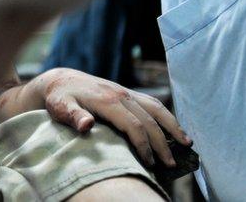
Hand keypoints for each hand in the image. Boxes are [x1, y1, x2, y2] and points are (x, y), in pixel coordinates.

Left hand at [33, 68, 191, 166]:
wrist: (60, 80)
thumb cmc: (59, 98)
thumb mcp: (60, 107)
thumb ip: (73, 116)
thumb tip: (86, 125)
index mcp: (107, 100)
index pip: (134, 126)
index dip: (143, 146)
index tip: (149, 163)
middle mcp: (121, 94)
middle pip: (149, 120)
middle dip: (162, 143)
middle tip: (171, 164)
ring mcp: (126, 92)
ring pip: (156, 108)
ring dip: (172, 126)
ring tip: (187, 144)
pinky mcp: (127, 92)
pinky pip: (152, 103)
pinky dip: (166, 116)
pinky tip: (174, 128)